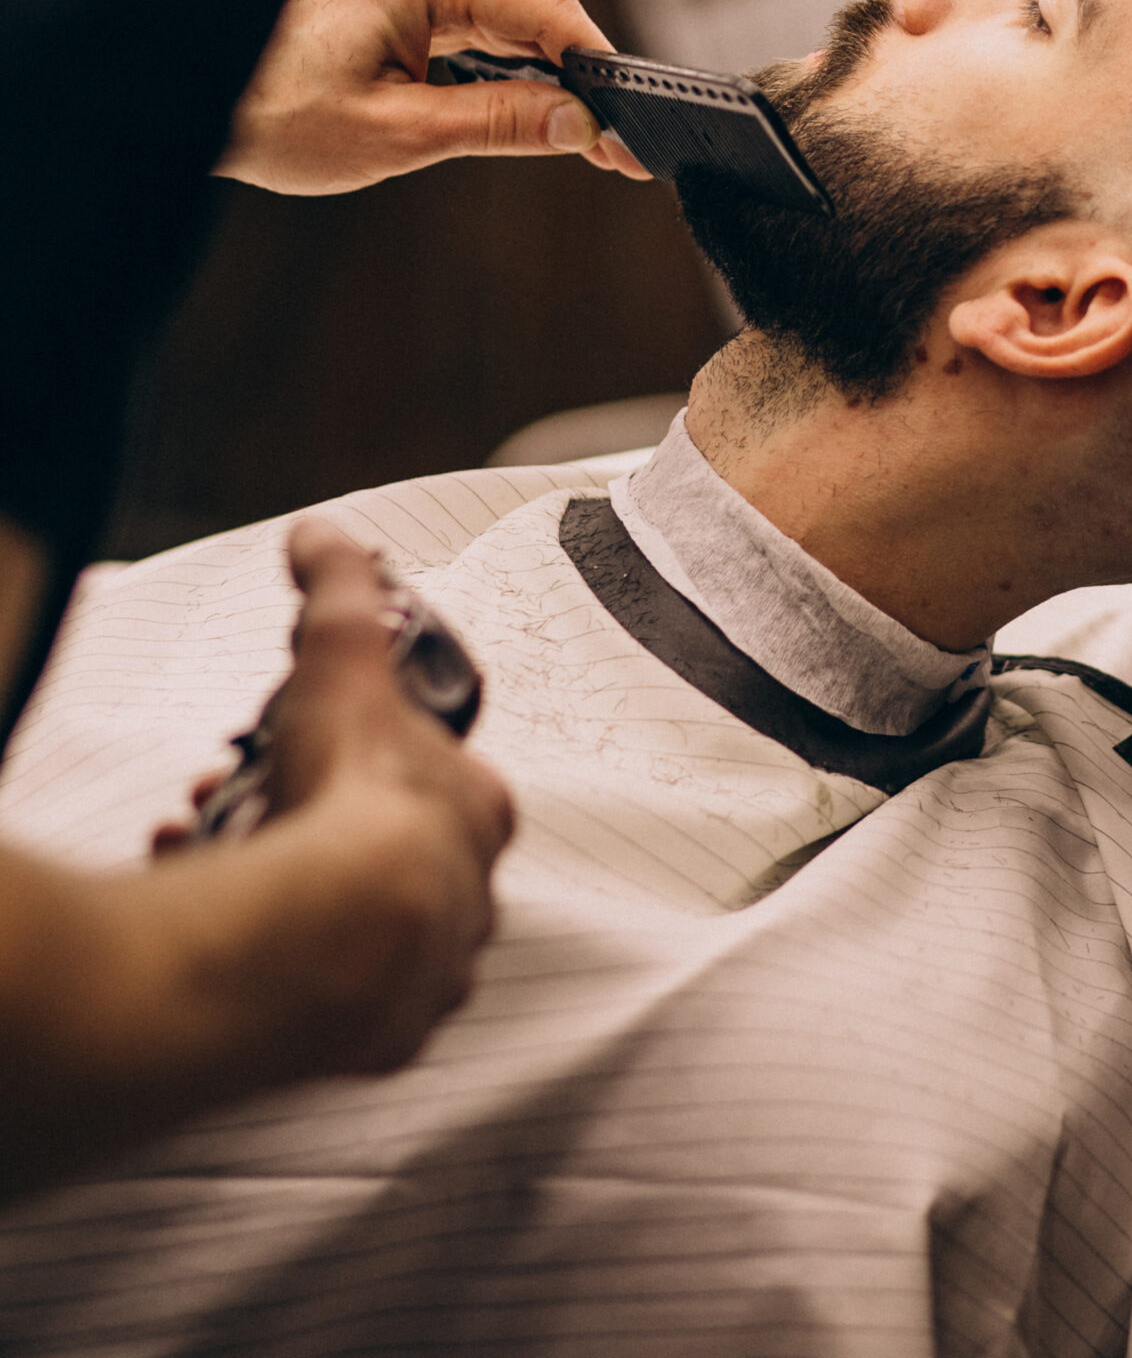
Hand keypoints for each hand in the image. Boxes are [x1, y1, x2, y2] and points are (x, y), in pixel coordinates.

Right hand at [0, 522, 516, 1200]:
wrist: (324, 937)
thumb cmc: (349, 800)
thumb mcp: (342, 660)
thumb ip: (338, 589)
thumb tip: (324, 534)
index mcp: (478, 811)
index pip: (439, 773)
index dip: (367, 753)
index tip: (308, 750)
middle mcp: (471, 896)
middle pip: (389, 850)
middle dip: (312, 822)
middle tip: (245, 804)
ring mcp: (428, 973)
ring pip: (356, 925)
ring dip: (289, 890)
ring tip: (216, 856)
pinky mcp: (380, 1034)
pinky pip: (329, 997)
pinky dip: (277, 960)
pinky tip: (227, 928)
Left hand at [217, 0, 649, 192]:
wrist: (184, 96)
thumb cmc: (270, 111)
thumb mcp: (396, 133)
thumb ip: (496, 124)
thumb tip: (578, 127)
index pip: (548, 11)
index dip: (600, 72)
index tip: (632, 127)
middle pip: (540, 18)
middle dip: (584, 85)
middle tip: (623, 154)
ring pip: (515, 32)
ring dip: (552, 87)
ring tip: (594, 147)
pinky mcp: (406, 9)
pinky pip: (482, 40)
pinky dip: (512, 81)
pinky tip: (539, 121)